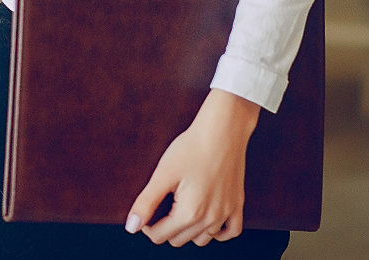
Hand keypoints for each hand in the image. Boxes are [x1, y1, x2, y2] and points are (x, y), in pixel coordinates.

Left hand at [127, 90, 259, 246]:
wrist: (223, 129)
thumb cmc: (192, 147)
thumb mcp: (163, 173)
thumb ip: (146, 202)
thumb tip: (132, 227)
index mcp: (189, 213)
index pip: (160, 236)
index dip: (147, 225)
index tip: (146, 210)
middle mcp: (210, 219)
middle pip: (179, 240)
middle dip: (166, 227)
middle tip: (163, 204)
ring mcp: (226, 213)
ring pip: (202, 239)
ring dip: (188, 231)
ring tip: (181, 209)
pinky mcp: (237, 204)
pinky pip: (230, 231)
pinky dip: (218, 232)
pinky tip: (207, 221)